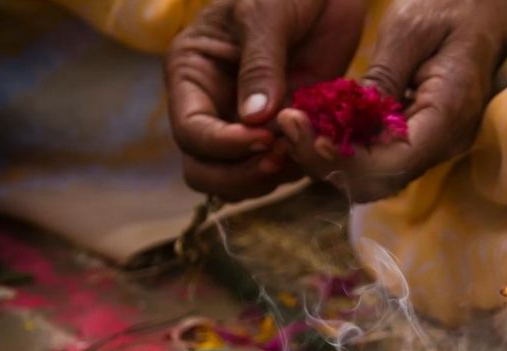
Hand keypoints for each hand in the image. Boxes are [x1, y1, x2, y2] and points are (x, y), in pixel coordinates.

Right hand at [165, 0, 365, 200]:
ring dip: (268, 178)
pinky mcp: (282, 131)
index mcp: (192, 74)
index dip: (223, 145)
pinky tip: (315, 148)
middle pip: (204, 168)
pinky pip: (278, 169)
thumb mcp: (267, 13)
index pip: (191, 131)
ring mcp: (246, 123)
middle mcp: (212, 105)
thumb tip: (252, 120)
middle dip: (239, 174)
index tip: (264, 139)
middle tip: (280, 158)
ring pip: (238, 178)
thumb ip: (260, 64)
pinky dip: (294, 170)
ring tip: (301, 152)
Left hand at [276, 0, 506, 202]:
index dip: (347, 160)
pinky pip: (377, 160)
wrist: (483, 11)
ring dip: (329, 159)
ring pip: (374, 178)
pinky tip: (315, 124)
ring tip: (293, 124)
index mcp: (448, 113)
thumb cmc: (451, 9)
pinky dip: (343, 150)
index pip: (394, 163)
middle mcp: (443, 142)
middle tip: (287, 126)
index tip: (308, 134)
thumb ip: (383, 76)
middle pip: (379, 181)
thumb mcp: (410, 29)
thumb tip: (348, 120)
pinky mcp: (416, 140)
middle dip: (328, 163)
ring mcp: (431, 145)